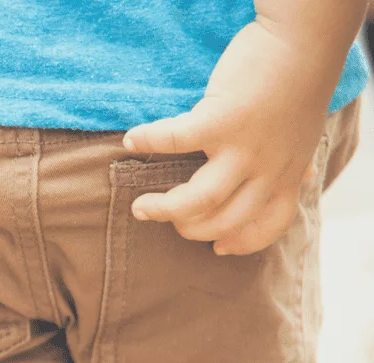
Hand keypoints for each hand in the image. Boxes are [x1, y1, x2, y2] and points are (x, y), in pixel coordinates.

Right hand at [122, 20, 334, 255]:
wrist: (303, 39)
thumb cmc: (299, 81)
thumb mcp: (306, 131)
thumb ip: (297, 158)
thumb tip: (304, 177)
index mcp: (287, 172)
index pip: (270, 224)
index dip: (243, 242)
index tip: (218, 248)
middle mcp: (267, 168)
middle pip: (224, 220)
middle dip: (189, 229)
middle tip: (164, 215)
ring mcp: (244, 147)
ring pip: (199, 200)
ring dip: (164, 209)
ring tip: (140, 207)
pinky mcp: (221, 120)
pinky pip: (175, 142)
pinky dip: (148, 142)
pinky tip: (131, 141)